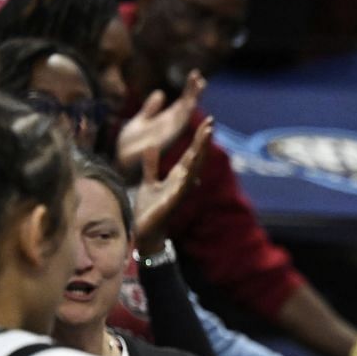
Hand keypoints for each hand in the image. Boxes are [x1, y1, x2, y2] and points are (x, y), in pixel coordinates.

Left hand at [118, 72, 205, 175]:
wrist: (121, 163)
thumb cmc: (129, 147)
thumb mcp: (139, 121)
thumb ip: (151, 109)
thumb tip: (161, 93)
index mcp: (166, 121)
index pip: (182, 102)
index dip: (189, 89)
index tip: (196, 74)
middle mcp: (171, 127)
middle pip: (186, 106)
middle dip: (193, 91)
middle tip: (200, 76)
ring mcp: (170, 133)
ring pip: (185, 112)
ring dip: (193, 98)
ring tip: (200, 84)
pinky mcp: (166, 139)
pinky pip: (179, 124)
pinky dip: (186, 113)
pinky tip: (190, 102)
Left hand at [134, 117, 210, 258]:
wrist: (145, 233)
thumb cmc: (149, 210)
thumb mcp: (149, 182)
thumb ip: (151, 165)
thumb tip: (151, 146)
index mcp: (177, 177)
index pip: (191, 154)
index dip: (198, 138)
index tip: (207, 122)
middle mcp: (182, 184)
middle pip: (195, 158)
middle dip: (203, 141)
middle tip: (210, 122)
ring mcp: (178, 194)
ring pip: (192, 170)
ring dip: (199, 154)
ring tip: (204, 139)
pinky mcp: (170, 205)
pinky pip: (180, 190)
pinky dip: (185, 181)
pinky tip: (190, 171)